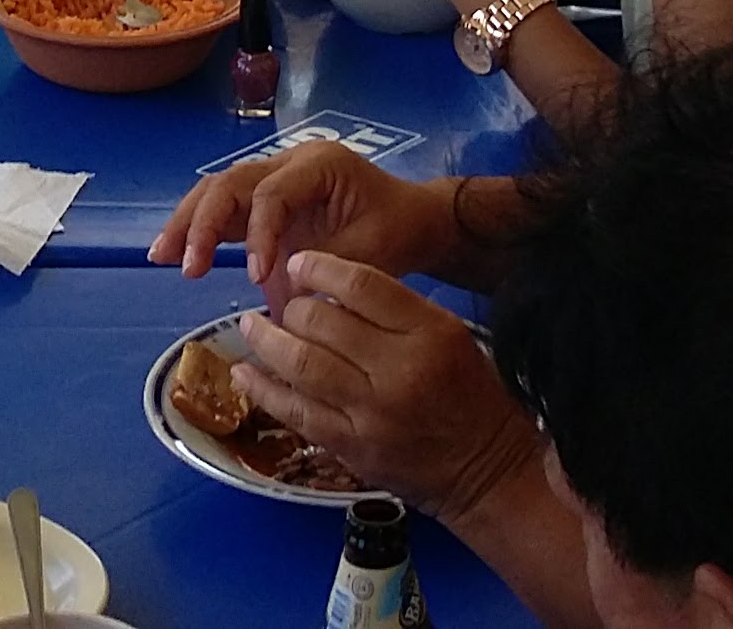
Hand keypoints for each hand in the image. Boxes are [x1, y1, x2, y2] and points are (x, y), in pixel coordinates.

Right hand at [151, 143, 456, 307]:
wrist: (415, 220)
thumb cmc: (399, 231)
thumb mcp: (372, 253)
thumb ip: (325, 272)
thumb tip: (284, 308)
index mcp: (318, 165)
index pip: (271, 193)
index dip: (257, 235)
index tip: (255, 278)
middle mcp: (288, 163)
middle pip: (230, 183)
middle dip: (202, 223)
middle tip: (185, 265)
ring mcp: (272, 179)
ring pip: (217, 191)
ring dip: (188, 224)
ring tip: (161, 256)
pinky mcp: (264, 200)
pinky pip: (224, 209)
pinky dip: (198, 230)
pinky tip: (175, 254)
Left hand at [234, 253, 540, 519]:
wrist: (488, 469)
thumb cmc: (471, 395)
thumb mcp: (449, 336)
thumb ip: (395, 311)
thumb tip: (328, 289)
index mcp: (430, 332)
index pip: (361, 284)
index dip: (319, 268)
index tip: (298, 263)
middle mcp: (399, 369)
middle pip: (322, 321)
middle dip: (291, 306)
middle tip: (280, 303)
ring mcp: (372, 412)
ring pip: (301, 364)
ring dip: (266, 341)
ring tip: (250, 326)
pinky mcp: (352, 447)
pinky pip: (296, 411)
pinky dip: (263, 389)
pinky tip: (244, 373)